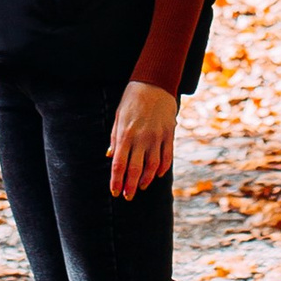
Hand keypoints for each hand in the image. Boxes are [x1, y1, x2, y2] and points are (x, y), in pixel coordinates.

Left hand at [107, 81, 178, 199]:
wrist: (154, 83)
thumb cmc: (132, 100)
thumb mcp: (119, 117)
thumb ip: (115, 137)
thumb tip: (111, 156)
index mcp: (125, 134)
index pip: (119, 164)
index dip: (116, 181)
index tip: (114, 192)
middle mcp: (141, 139)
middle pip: (135, 169)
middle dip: (130, 186)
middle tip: (127, 197)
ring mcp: (157, 137)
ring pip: (152, 166)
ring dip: (145, 180)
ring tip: (140, 187)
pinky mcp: (169, 134)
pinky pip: (167, 157)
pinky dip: (162, 169)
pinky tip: (157, 175)